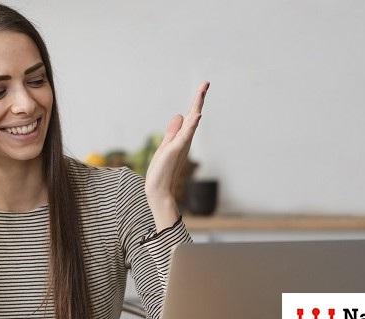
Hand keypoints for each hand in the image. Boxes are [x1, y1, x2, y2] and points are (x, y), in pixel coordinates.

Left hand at [145, 81, 208, 229]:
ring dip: (197, 106)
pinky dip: (192, 124)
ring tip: (202, 91)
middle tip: (206, 83)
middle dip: (199, 99)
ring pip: (192, 122)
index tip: (203, 87)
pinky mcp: (175, 149)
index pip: (190, 116)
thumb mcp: (165, 145)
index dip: (196, 102)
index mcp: (181, 137)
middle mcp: (185, 139)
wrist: (159, 189)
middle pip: (193, 115)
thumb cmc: (162, 170)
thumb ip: (172, 131)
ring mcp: (181, 144)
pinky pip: (186, 134)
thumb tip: (179, 115)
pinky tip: (197, 115)